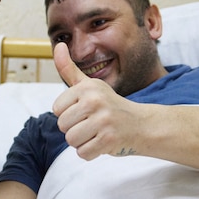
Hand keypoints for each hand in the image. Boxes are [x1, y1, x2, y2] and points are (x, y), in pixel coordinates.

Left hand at [52, 42, 140, 159]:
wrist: (141, 124)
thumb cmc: (110, 105)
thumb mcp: (90, 85)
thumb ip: (70, 69)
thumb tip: (59, 45)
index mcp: (88, 87)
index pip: (57, 109)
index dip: (69, 114)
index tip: (85, 111)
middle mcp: (95, 101)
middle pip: (62, 126)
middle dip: (75, 129)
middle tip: (93, 124)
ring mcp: (103, 120)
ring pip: (71, 140)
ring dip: (82, 142)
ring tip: (97, 133)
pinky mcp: (109, 139)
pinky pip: (83, 153)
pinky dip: (91, 152)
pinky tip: (102, 143)